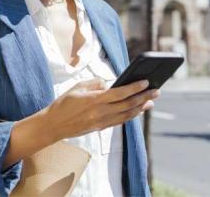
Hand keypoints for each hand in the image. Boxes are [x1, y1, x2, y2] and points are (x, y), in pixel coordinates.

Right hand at [42, 78, 159, 140]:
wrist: (53, 125)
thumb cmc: (63, 104)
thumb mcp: (77, 87)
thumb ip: (95, 83)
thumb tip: (108, 84)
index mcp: (94, 100)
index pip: (120, 93)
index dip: (135, 87)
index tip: (146, 81)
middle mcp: (100, 112)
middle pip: (128, 104)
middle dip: (144, 97)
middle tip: (156, 91)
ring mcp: (101, 122)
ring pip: (127, 115)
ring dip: (141, 108)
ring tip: (151, 101)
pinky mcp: (100, 128)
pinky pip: (120, 121)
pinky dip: (130, 116)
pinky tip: (137, 111)